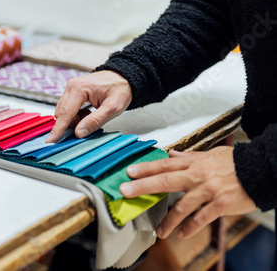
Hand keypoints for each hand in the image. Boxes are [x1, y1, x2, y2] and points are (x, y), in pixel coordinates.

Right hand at [46, 71, 131, 142]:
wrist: (124, 77)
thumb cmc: (120, 89)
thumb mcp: (113, 108)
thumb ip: (95, 121)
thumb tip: (79, 133)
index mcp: (79, 88)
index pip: (65, 113)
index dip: (58, 129)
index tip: (51, 141)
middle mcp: (71, 87)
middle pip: (62, 113)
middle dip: (72, 124)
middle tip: (88, 125)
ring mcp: (70, 88)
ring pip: (64, 112)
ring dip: (75, 120)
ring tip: (91, 115)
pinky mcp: (72, 92)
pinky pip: (68, 109)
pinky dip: (76, 115)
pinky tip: (88, 112)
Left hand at [120, 146, 256, 238]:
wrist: (260, 171)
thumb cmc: (234, 163)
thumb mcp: (209, 154)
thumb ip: (188, 156)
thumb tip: (171, 152)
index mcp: (193, 163)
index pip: (164, 164)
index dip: (145, 168)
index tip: (129, 172)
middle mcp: (197, 176)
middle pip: (165, 180)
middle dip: (143, 186)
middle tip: (126, 191)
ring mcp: (208, 191)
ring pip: (182, 206)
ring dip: (168, 220)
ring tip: (159, 231)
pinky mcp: (220, 205)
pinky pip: (201, 218)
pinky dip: (190, 227)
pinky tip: (181, 234)